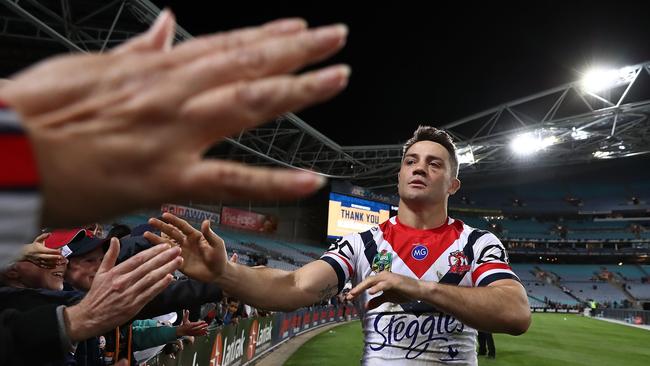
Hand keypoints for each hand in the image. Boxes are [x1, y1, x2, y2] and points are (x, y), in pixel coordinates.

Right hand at [0, 10, 347, 226]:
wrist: (1, 152)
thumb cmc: (35, 111)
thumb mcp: (85, 66)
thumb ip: (138, 49)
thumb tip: (166, 21)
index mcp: (152, 69)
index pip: (224, 46)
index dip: (266, 37)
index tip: (299, 30)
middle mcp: (172, 94)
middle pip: (247, 65)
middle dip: (297, 51)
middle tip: (336, 39)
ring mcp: (173, 135)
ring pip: (248, 105)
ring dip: (298, 90)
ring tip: (336, 77)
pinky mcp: (165, 180)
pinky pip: (230, 182)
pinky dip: (274, 183)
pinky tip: (312, 180)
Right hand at [20, 233, 65, 267]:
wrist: (25, 253)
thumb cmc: (34, 246)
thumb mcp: (38, 240)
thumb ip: (44, 236)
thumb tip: (49, 233)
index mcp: (40, 249)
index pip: (48, 250)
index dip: (54, 250)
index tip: (60, 250)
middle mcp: (39, 256)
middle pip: (47, 257)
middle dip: (54, 257)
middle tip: (60, 257)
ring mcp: (39, 261)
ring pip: (47, 263)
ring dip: (53, 263)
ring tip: (60, 262)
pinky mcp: (39, 264)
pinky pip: (45, 266)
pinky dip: (50, 267)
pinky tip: (55, 266)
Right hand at [63, 238, 182, 341]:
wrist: (89, 318)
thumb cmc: (96, 295)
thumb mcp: (100, 272)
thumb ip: (110, 255)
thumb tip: (114, 239)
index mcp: (116, 272)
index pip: (138, 259)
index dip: (153, 251)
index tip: (165, 246)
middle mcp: (123, 282)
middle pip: (147, 267)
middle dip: (164, 257)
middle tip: (178, 250)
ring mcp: (129, 294)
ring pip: (151, 279)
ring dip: (166, 269)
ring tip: (178, 261)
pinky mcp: (133, 306)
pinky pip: (150, 293)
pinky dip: (160, 285)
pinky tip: (170, 278)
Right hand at [145, 213, 229, 282]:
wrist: (218, 273)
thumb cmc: (219, 257)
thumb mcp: (216, 244)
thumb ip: (209, 234)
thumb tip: (206, 221)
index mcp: (195, 236)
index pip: (182, 226)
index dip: (174, 220)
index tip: (164, 214)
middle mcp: (186, 242)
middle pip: (172, 232)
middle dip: (161, 226)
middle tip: (150, 221)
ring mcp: (181, 252)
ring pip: (167, 244)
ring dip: (157, 239)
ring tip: (145, 234)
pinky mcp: (179, 263)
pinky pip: (168, 257)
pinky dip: (160, 254)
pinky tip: (151, 251)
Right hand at [175, 309, 208, 336]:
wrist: (182, 331)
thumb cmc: (184, 324)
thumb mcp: (184, 320)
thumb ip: (186, 315)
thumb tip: (187, 310)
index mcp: (189, 325)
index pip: (195, 324)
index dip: (200, 323)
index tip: (204, 321)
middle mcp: (191, 329)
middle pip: (198, 328)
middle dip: (203, 326)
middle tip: (207, 324)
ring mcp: (192, 332)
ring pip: (198, 332)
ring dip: (203, 330)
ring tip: (207, 329)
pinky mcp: (193, 334)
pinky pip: (198, 334)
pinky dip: (202, 334)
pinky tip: (205, 333)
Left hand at [346, 272, 425, 310]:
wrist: (418, 291)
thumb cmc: (404, 292)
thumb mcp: (388, 298)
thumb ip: (377, 301)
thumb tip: (366, 306)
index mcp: (381, 279)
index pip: (366, 284)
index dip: (357, 290)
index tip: (348, 298)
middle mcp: (383, 276)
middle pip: (366, 281)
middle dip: (357, 289)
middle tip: (348, 297)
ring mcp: (389, 278)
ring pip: (372, 281)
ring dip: (362, 287)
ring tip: (354, 294)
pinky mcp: (395, 282)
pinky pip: (384, 284)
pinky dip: (377, 287)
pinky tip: (371, 292)